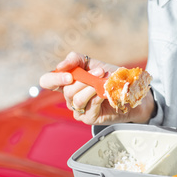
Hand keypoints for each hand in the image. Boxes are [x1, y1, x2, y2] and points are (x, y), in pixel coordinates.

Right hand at [37, 51, 153, 125]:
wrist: (129, 90)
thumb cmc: (109, 76)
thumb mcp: (92, 63)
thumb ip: (76, 59)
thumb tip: (62, 65)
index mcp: (66, 82)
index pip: (47, 81)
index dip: (54, 78)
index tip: (69, 76)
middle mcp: (69, 96)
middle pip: (66, 90)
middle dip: (84, 79)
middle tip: (100, 71)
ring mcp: (78, 108)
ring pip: (76, 99)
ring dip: (92, 87)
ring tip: (104, 81)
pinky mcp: (89, 118)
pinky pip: (89, 107)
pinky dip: (98, 97)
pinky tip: (105, 93)